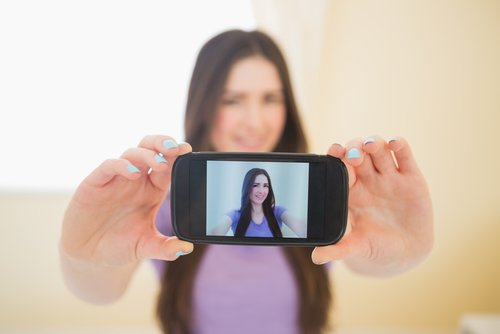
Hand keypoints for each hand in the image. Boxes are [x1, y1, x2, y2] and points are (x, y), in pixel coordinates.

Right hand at [60, 135, 193, 267]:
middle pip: (151, 150)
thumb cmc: (119, 245)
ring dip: (147, 154)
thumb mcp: (145, 247)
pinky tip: (134, 174)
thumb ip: (165, 248)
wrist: (88, 255)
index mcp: (152, 190)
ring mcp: (116, 180)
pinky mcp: (96, 183)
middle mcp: (136, 180)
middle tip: (177, 148)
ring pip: (132, 153)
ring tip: (160, 163)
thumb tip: (188, 248)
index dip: (177, 156)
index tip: (188, 150)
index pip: (168, 166)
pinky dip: (122, 166)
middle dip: (163, 144)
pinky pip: (109, 166)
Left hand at [311, 136, 432, 275]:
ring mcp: (389, 177)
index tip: (334, 151)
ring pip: (378, 150)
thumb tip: (316, 257)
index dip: (337, 156)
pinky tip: (394, 143)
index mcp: (350, 191)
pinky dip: (398, 145)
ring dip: (373, 143)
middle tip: (353, 155)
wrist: (406, 254)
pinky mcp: (411, 178)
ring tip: (370, 145)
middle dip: (354, 148)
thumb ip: (337, 250)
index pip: (340, 166)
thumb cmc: (375, 246)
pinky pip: (403, 156)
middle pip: (358, 153)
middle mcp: (368, 180)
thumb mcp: (356, 248)